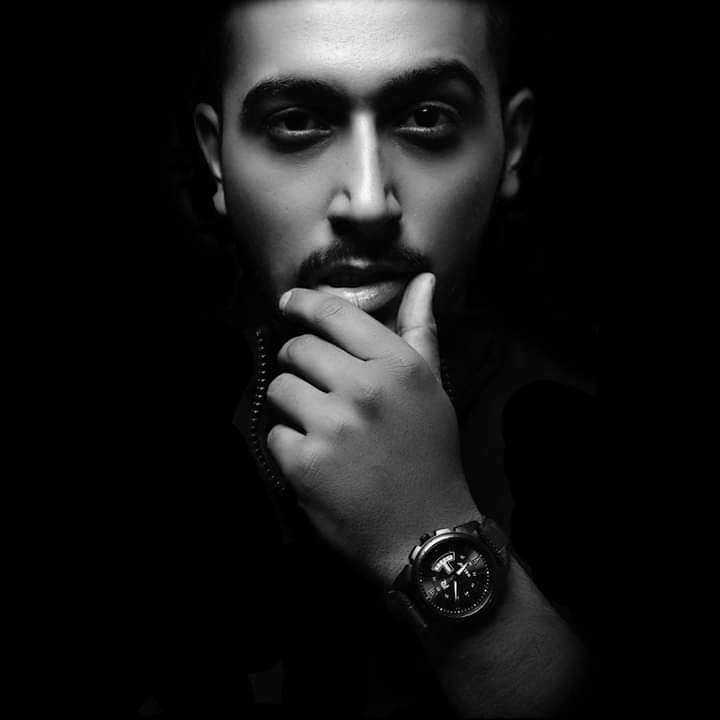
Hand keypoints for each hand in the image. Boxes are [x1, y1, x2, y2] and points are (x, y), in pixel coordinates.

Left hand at [265, 273, 478, 586]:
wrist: (423, 533)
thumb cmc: (429, 455)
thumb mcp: (432, 390)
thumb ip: (420, 331)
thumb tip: (423, 280)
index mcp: (398, 366)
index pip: (335, 315)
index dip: (304, 302)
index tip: (289, 302)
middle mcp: (364, 389)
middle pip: (299, 349)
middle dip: (299, 363)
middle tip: (317, 387)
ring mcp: (332, 427)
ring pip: (280, 389)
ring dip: (291, 405)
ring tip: (319, 426)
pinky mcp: (305, 463)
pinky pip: (274, 433)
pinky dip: (289, 446)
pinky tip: (318, 460)